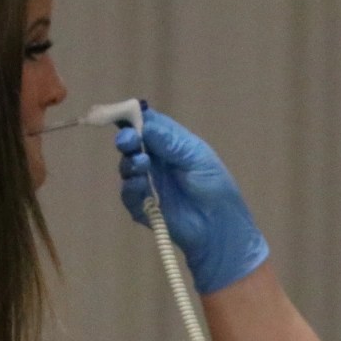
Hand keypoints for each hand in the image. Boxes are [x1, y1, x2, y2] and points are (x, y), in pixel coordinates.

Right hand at [116, 108, 269, 294]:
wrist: (219, 228)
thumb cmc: (215, 187)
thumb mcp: (197, 157)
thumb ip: (169, 141)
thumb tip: (143, 123)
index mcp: (170, 144)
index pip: (147, 124)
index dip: (133, 117)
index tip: (121, 113)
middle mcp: (156, 160)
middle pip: (132, 143)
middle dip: (127, 139)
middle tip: (128, 140)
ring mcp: (148, 182)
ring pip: (127, 166)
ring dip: (130, 162)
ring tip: (142, 163)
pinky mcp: (142, 206)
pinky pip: (128, 194)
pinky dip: (131, 187)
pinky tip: (140, 184)